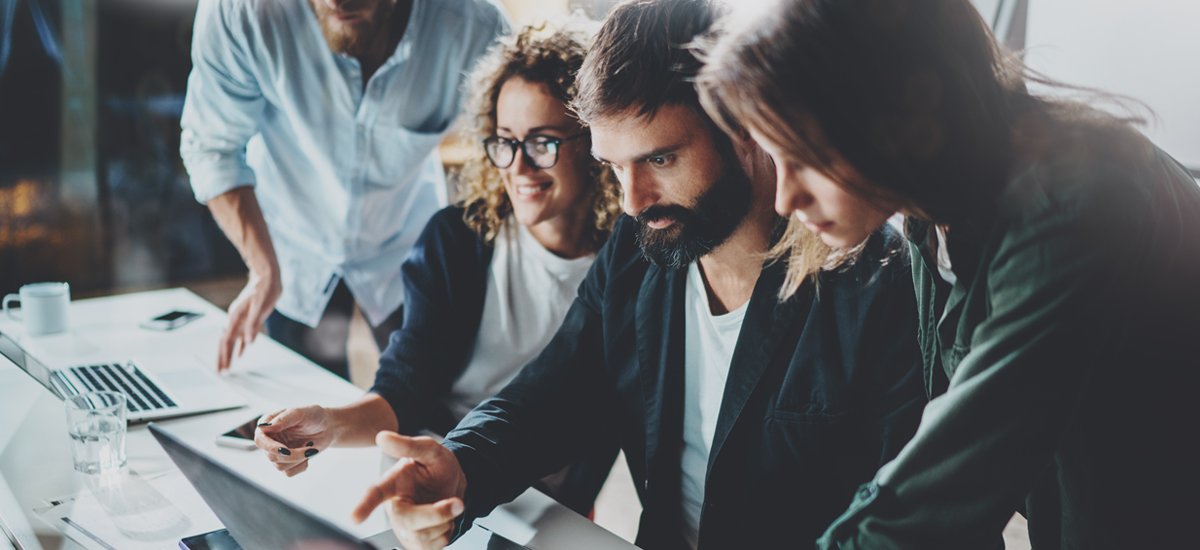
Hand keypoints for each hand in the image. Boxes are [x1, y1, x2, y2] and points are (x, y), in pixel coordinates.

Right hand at [217, 271, 279, 371]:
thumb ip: (254, 324)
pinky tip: (240, 353)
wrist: (266, 276)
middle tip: (221, 373)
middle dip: (222, 358)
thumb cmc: (265, 289)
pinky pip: (240, 335)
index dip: (225, 356)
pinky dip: (239, 346)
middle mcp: (236, 319)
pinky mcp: (247, 318)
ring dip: (229, 353)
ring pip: (231, 340)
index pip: (228, 341)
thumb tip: (248, 342)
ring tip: (228, 366)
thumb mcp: (262, 307)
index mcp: (237, 317)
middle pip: (226, 342)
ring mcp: (241, 319)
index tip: (223, 368)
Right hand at [255, 407, 335, 476]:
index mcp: (268, 425)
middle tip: (309, 448)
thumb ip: (283, 419)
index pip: (260, 439)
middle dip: (292, 455)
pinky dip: (301, 466)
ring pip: (279, 466)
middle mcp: (270, 440)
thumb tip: (264, 427)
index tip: (285, 449)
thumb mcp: (301, 413)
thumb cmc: (313, 416)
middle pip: (271, 456)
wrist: (327, 427)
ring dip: (299, 459)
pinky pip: (288, 473)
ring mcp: (277, 452)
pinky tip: (308, 454)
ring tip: (310, 447)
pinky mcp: (286, 462)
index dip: (270, 447)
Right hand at [352, 432, 467, 549]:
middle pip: (407, 520)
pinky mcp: (416, 543)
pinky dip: (447, 532)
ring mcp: (404, 528)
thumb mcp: (431, 450)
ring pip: (423, 535)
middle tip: (457, 503)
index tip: (354, 518)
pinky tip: (443, 520)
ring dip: (445, 520)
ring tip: (446, 505)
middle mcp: (396, 508)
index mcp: (394, 483)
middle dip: (435, 514)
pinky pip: (434, 546)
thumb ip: (409, 445)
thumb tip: (383, 437)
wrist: (454, 485)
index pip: (376, 493)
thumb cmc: (438, 467)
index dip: (364, 506)